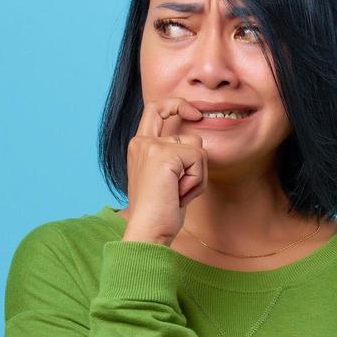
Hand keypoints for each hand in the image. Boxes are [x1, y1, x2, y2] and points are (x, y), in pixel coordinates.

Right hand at [122, 97, 207, 245]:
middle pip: (172, 112)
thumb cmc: (159, 212)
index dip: (174, 105)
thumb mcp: (166, 179)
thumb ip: (174, 158)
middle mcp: (142, 142)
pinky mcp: (164, 154)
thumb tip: (197, 143)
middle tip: (198, 119)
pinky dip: (197, 180)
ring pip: (195, 145)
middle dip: (187, 109)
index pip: (153, 110)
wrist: (147, 231)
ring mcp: (151, 146)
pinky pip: (198, 159)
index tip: (192, 114)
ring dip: (197, 172)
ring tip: (180, 192)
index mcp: (138, 147)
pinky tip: (181, 195)